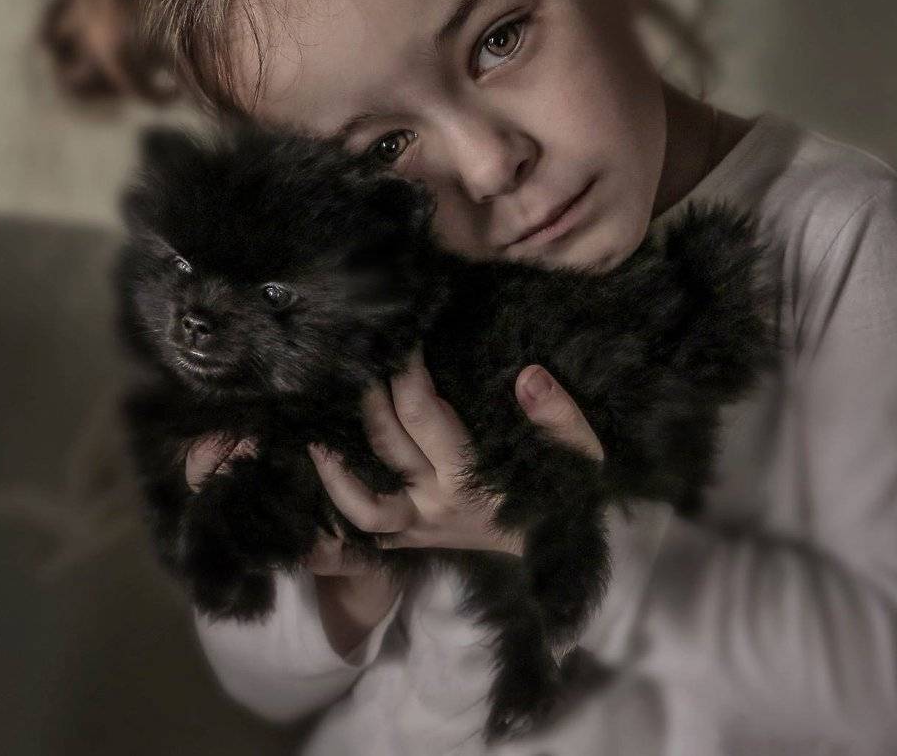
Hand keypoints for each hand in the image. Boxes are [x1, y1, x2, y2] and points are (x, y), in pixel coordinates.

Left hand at [307, 355, 603, 554]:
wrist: (567, 557)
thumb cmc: (571, 498)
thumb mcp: (583, 456)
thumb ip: (560, 417)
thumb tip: (529, 376)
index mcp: (470, 476)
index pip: (423, 413)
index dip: (406, 371)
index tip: (400, 339)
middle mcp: (436, 503)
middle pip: (385, 444)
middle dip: (367, 398)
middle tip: (352, 362)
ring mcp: (421, 528)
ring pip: (363, 507)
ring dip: (333, 473)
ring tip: (314, 438)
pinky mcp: (416, 543)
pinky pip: (369, 540)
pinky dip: (341, 525)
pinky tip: (320, 501)